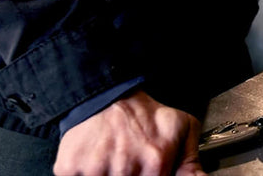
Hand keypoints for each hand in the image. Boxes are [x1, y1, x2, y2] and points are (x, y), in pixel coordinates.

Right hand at [54, 90, 205, 175]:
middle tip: (130, 163)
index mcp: (155, 163)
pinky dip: (85, 175)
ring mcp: (96, 170)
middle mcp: (126, 169)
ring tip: (114, 162)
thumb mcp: (181, 128)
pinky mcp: (70, 169)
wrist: (107, 95)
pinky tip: (96, 163)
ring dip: (108, 175)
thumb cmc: (144, 115)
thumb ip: (192, 162)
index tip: (147, 171)